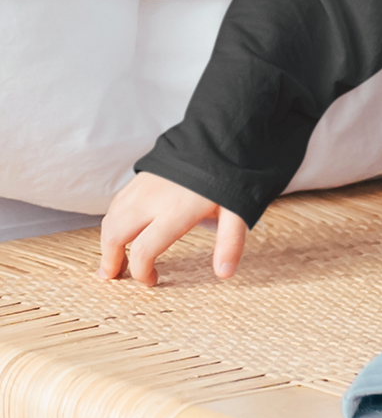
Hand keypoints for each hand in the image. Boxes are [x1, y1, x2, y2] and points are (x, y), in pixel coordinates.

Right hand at [99, 171, 247, 286]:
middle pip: (114, 235)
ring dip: (107, 242)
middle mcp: (151, 200)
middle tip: (114, 277)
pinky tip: (121, 232)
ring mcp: (142, 187)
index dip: (141, 272)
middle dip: (110, 260)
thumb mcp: (237, 210)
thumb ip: (230, 243)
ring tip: (115, 260)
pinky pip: (116, 204)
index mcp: (174, 211)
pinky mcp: (140, 177)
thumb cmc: (228, 176)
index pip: (143, 250)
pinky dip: (112, 222)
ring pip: (110, 219)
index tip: (152, 280)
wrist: (217, 136)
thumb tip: (224, 274)